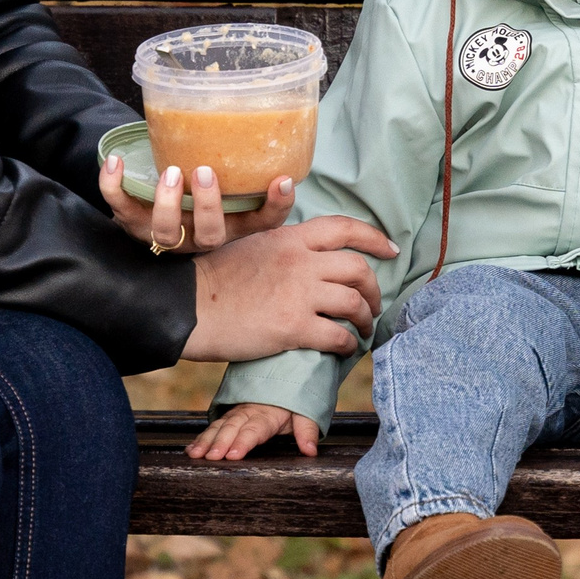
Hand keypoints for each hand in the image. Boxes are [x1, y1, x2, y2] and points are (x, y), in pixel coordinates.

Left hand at [99, 155, 293, 252]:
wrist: (147, 209)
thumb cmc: (194, 190)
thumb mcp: (223, 181)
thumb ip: (238, 159)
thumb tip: (251, 112)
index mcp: (229, 225)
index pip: (262, 223)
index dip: (276, 207)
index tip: (282, 180)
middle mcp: (198, 236)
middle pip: (210, 236)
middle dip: (208, 206)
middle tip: (204, 173)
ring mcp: (164, 234)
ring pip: (166, 233)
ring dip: (167, 203)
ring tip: (170, 171)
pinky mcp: (132, 223)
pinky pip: (120, 208)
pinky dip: (113, 185)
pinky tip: (115, 161)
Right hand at [179, 216, 398, 362]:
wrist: (189, 306)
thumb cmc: (215, 279)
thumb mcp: (252, 245)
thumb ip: (284, 246)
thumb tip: (309, 254)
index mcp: (289, 238)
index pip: (344, 228)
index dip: (374, 237)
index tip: (390, 249)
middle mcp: (300, 261)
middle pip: (358, 268)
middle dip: (374, 288)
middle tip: (374, 303)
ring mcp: (298, 294)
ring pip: (354, 303)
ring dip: (365, 319)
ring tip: (362, 330)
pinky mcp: (292, 327)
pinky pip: (337, 336)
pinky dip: (347, 345)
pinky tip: (343, 350)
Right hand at [189, 402, 319, 460]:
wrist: (287, 373)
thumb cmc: (295, 398)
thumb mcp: (306, 412)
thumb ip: (307, 430)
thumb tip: (311, 450)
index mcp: (267, 414)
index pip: (254, 429)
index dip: (243, 441)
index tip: (233, 454)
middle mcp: (249, 412)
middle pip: (232, 427)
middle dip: (219, 442)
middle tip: (209, 457)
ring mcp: (236, 412)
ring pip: (219, 426)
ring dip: (206, 440)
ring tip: (195, 454)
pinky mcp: (230, 415)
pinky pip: (214, 425)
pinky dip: (202, 437)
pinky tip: (191, 449)